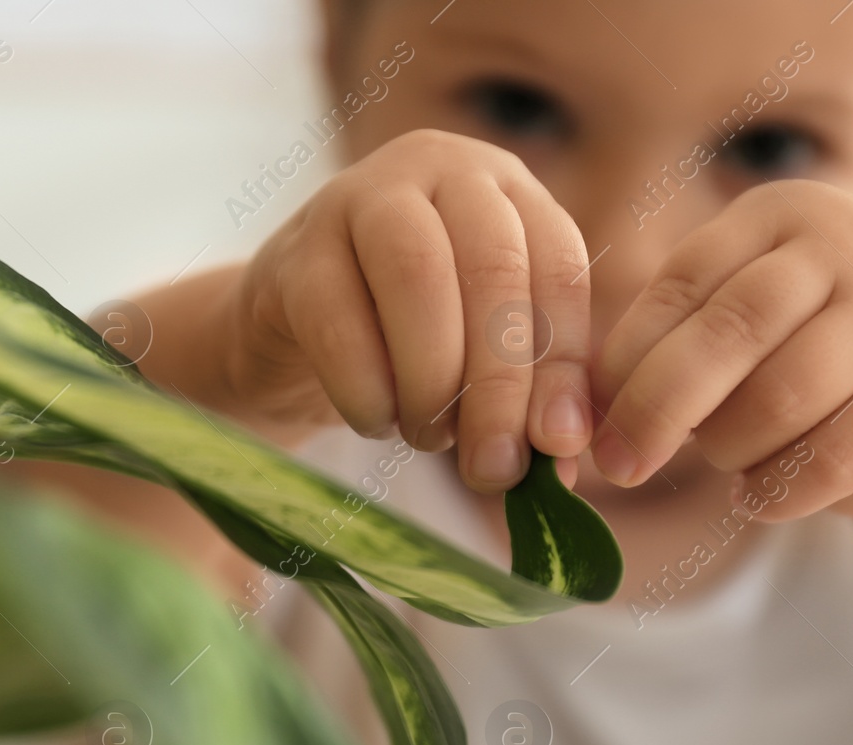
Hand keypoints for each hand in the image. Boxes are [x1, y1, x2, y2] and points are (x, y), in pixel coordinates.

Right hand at [227, 129, 594, 491]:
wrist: (286, 333)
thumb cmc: (403, 341)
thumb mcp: (479, 351)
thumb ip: (527, 391)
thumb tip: (566, 458)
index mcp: (505, 187)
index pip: (559, 265)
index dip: (564, 362)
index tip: (557, 445)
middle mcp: (437, 169)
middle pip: (492, 268)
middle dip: (500, 384)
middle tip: (494, 467)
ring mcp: (357, 198)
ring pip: (417, 277)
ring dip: (433, 380)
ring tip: (430, 438)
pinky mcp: (292, 252)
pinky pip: (338, 322)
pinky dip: (366, 389)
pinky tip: (375, 421)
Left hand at [589, 180, 852, 519]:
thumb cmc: (782, 370)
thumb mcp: (719, 340)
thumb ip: (655, 356)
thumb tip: (576, 416)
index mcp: (779, 214)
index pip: (683, 284)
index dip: (626, 362)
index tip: (586, 425)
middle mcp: (852, 242)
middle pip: (733, 330)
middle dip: (659, 408)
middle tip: (620, 466)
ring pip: (783, 396)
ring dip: (730, 450)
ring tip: (726, 461)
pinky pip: (836, 455)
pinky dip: (778, 490)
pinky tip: (758, 497)